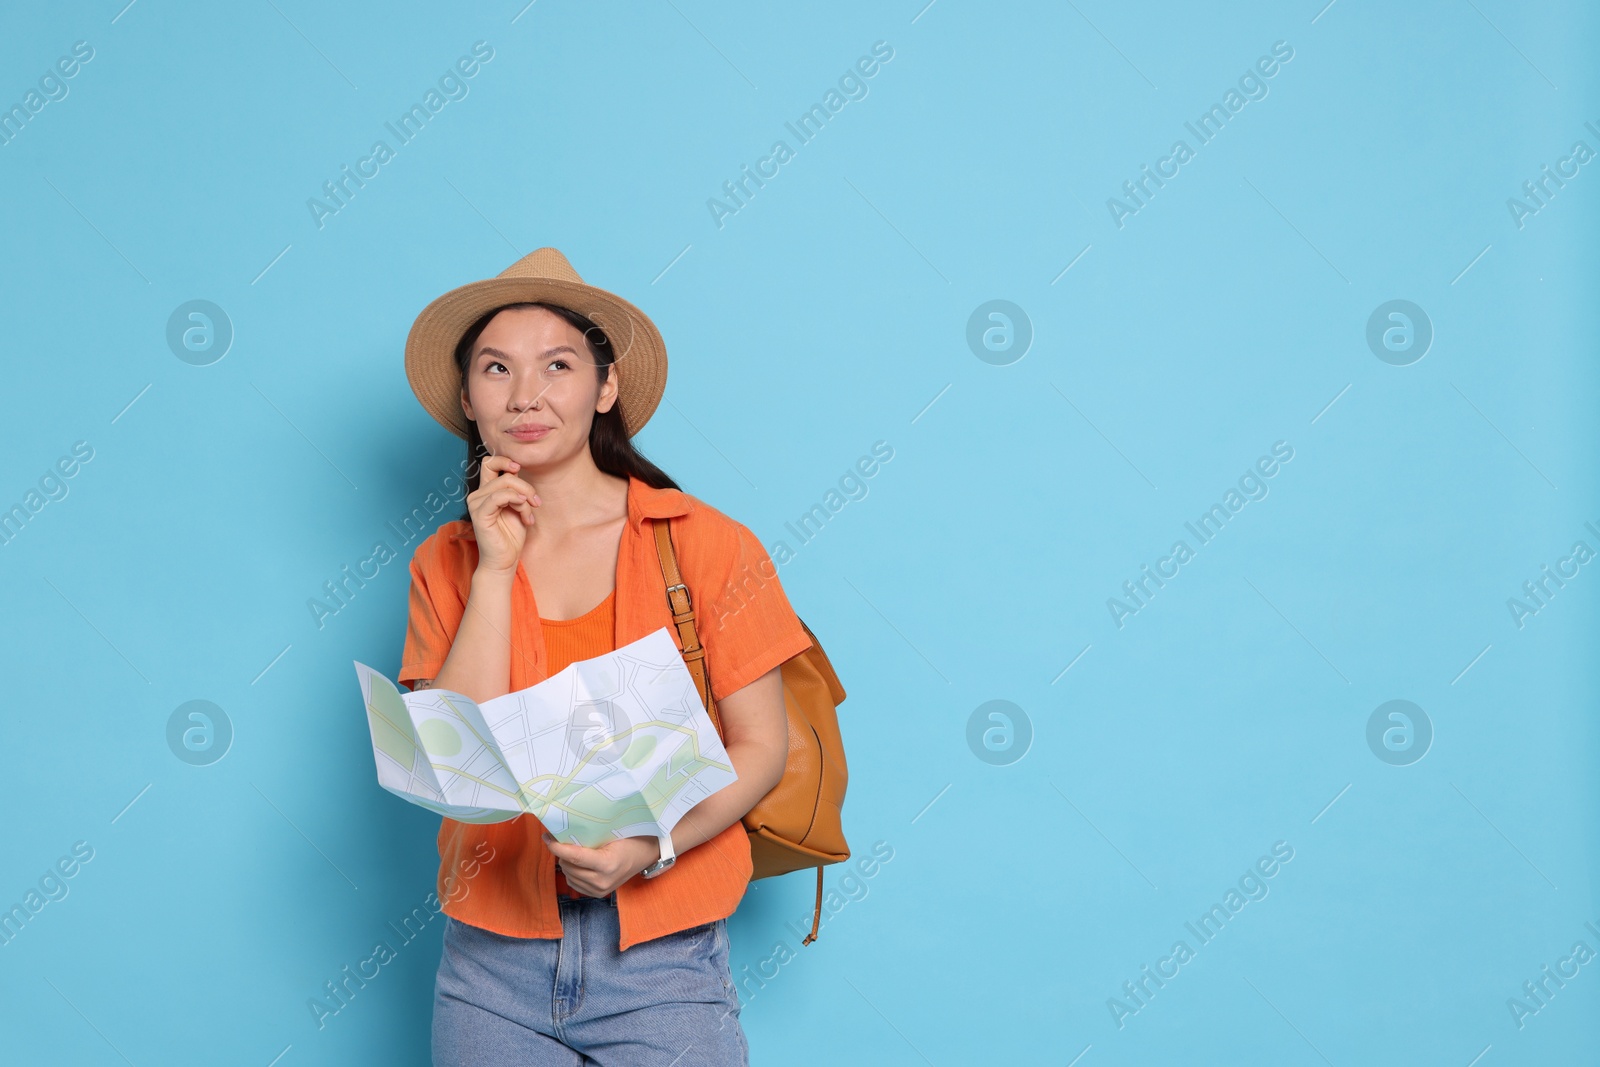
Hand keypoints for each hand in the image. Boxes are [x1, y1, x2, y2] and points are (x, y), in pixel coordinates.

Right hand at [467, 453, 540, 574]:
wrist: (504, 560)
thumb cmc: (511, 536)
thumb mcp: (518, 507)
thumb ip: (516, 490)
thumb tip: (520, 474)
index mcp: (485, 491)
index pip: (489, 463)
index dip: (505, 461)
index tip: (520, 469)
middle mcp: (478, 495)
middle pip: (502, 473)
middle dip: (524, 485)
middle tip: (536, 502)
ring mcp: (476, 504)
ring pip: (505, 484)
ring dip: (524, 498)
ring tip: (529, 515)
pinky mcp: (480, 514)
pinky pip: (499, 497)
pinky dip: (516, 501)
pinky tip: (525, 514)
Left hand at [544, 832, 660, 896]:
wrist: (647, 854)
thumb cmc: (631, 838)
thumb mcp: (612, 832)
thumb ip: (589, 835)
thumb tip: (564, 829)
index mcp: (607, 864)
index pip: (573, 856)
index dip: (556, 846)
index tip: (547, 836)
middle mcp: (602, 880)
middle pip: (568, 866)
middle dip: (562, 852)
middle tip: (564, 839)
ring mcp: (600, 890)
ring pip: (568, 875)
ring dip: (567, 862)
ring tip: (575, 850)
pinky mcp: (598, 894)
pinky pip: (574, 883)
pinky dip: (572, 872)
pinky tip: (580, 863)